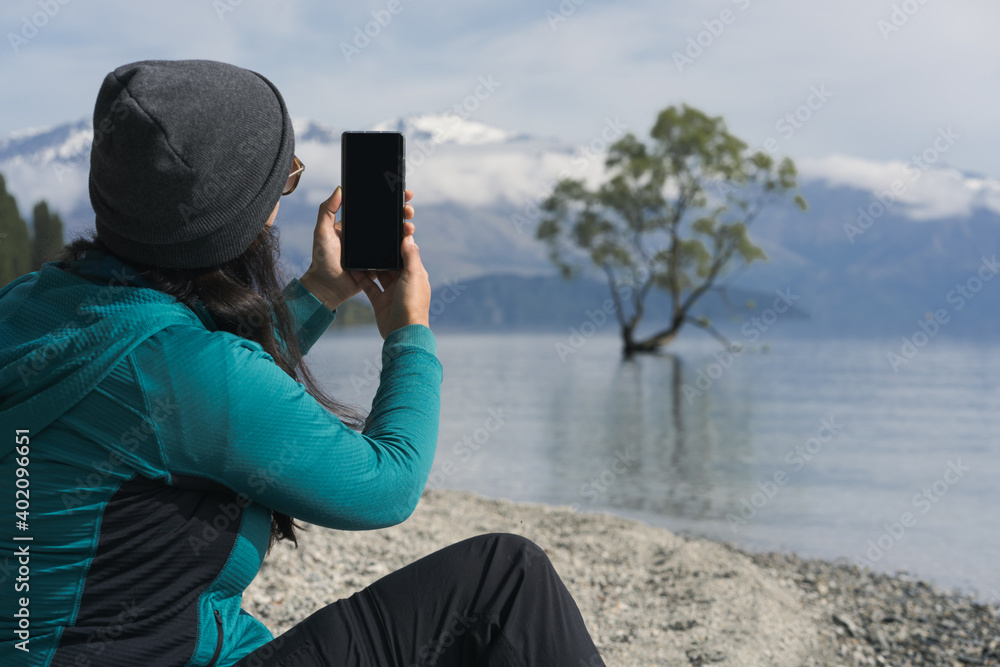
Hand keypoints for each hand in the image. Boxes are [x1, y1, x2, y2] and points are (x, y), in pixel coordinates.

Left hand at [298, 186, 414, 310]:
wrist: (328, 286)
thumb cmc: (322, 259)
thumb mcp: (322, 231)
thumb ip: (327, 210)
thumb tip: (339, 189)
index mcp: (356, 225)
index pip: (375, 209)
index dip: (389, 201)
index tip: (401, 193)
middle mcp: (367, 236)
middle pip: (389, 221)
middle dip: (402, 212)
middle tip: (408, 209)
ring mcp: (375, 250)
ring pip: (395, 237)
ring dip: (405, 229)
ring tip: (409, 226)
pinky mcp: (380, 264)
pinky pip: (394, 255)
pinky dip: (403, 248)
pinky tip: (408, 241)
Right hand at [351, 224, 430, 339]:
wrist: (403, 331)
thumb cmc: (412, 302)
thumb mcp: (414, 274)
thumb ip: (410, 256)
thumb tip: (408, 238)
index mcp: (415, 274)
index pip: (406, 255)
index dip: (398, 244)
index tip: (387, 230)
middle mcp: (404, 282)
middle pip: (391, 263)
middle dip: (381, 253)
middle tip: (368, 239)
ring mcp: (391, 292)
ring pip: (378, 274)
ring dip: (369, 265)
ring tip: (357, 250)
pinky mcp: (380, 301)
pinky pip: (369, 286)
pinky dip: (361, 278)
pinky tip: (351, 268)